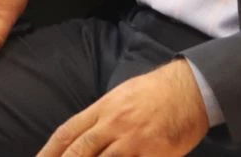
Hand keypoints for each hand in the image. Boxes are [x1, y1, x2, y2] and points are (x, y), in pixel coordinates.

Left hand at [37, 61, 209, 156]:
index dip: (49, 152)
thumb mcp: (121, 96)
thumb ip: (101, 117)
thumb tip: (81, 137)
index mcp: (104, 109)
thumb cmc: (156, 92)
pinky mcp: (153, 154)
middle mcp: (114, 125)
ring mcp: (133, 141)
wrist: (191, 89)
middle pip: (79, 151)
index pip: (68, 133)